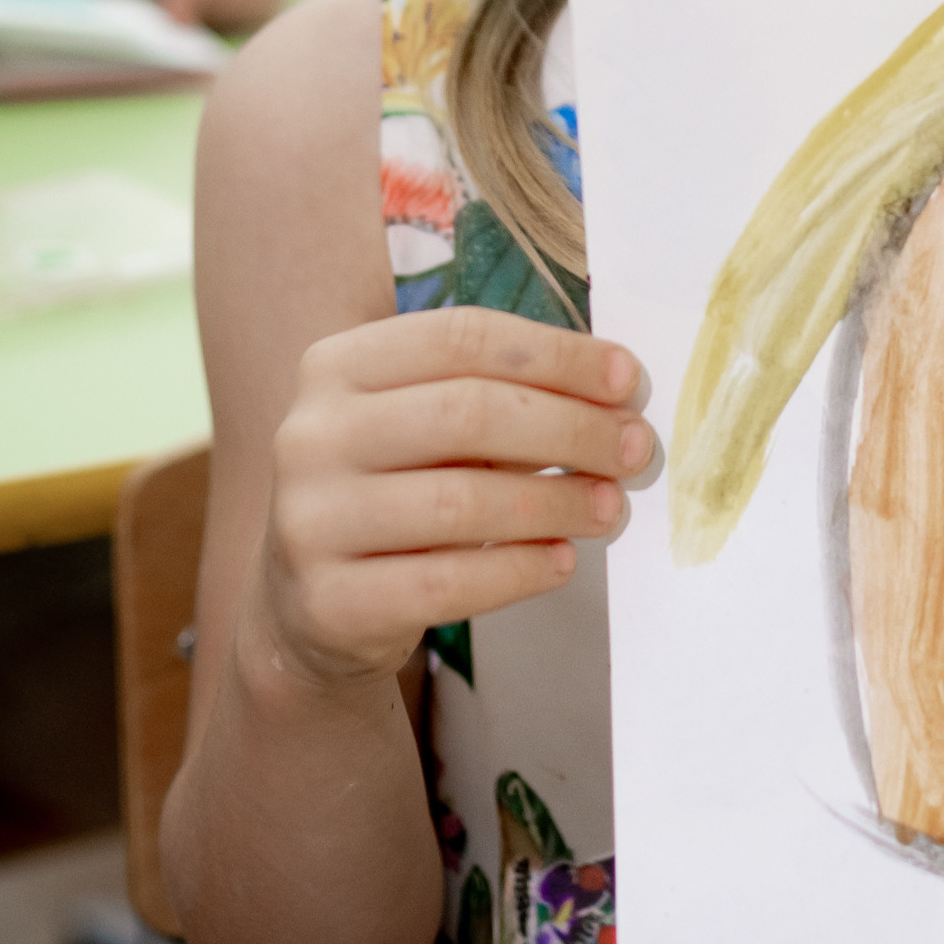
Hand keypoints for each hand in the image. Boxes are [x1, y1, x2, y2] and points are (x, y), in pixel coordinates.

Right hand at [254, 305, 660, 691]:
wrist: (309, 607)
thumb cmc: (394, 490)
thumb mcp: (424, 424)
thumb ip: (501, 395)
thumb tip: (617, 394)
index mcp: (337, 364)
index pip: (462, 336)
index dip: (556, 354)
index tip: (627, 380)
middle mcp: (310, 434)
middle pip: (469, 412)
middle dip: (571, 428)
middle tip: (633, 449)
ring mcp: (311, 520)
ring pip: (461, 501)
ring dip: (556, 503)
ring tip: (610, 508)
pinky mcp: (330, 602)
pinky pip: (448, 582)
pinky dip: (519, 570)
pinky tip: (560, 560)